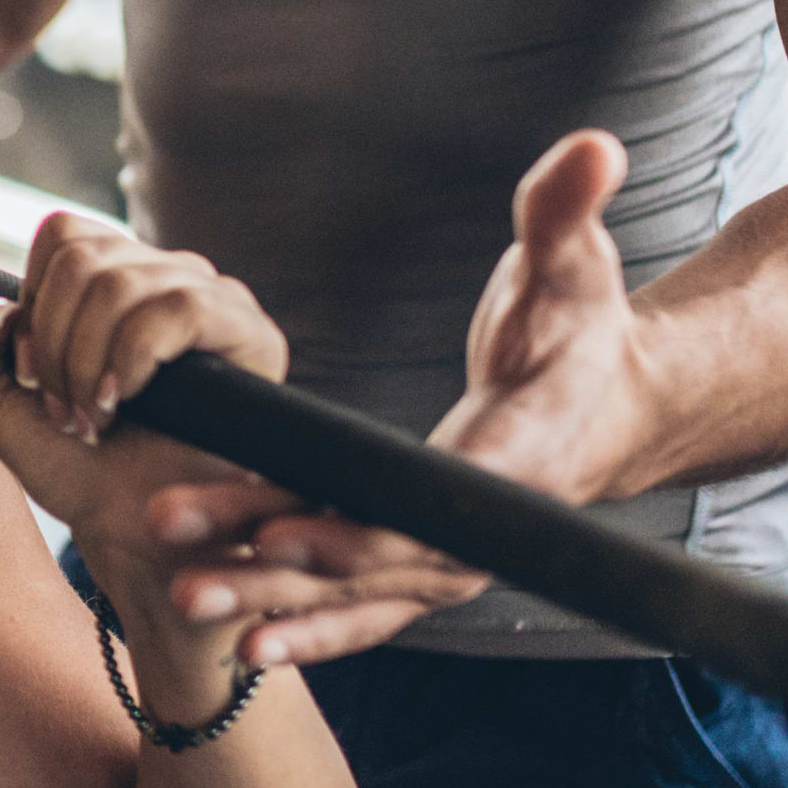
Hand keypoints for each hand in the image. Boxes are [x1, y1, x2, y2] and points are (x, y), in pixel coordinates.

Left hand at [0, 219, 353, 698]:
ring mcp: (214, 299)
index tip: (32, 376)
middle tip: (65, 411)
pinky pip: (179, 307)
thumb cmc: (79, 470)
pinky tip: (125, 403)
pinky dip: (131, 358)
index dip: (33, 305)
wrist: (136, 536)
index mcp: (114, 276)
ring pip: (121, 283)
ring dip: (87, 363)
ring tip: (95, 418)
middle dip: (53, 345)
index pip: (63, 235)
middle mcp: (167, 274)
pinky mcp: (252, 334)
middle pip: (83, 258)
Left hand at [193, 128, 658, 648]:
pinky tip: (240, 640)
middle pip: (367, 558)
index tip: (276, 527)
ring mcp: (453, 558)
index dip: (349, 522)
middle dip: (272, 562)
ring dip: (269, 603)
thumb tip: (593, 148)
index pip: (422, 503)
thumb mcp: (575, 264)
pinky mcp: (428, 568)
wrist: (609, 409)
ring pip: (354, 595)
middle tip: (177, 552)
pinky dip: (306, 626)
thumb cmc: (580, 329)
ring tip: (183, 598)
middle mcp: (481, 528)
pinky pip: (362, 608)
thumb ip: (566, 210)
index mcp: (515, 458)